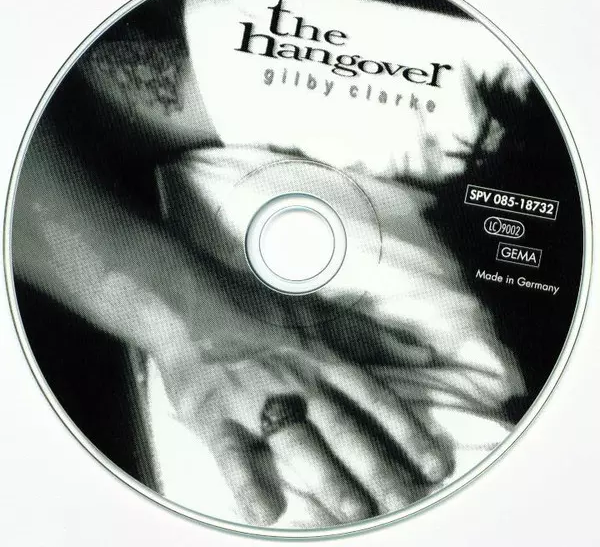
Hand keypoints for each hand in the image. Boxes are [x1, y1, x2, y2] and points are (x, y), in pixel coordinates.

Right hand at [11, 120, 452, 526]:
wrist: (194, 303)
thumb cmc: (260, 310)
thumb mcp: (321, 314)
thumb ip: (373, 337)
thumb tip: (425, 351)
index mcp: (322, 359)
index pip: (374, 398)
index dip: (408, 431)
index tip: (436, 463)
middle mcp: (295, 381)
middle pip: (343, 427)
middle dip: (377, 465)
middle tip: (407, 499)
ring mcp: (254, 399)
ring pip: (297, 442)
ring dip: (328, 477)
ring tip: (358, 512)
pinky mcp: (214, 415)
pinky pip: (232, 452)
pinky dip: (246, 483)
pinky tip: (266, 513)